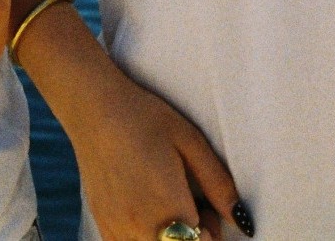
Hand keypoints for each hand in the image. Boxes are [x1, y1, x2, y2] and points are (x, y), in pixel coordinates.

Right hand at [61, 62, 244, 240]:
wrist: (94, 107)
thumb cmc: (144, 118)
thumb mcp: (189, 140)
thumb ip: (219, 184)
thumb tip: (241, 220)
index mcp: (168, 206)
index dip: (210, 233)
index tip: (207, 211)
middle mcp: (141, 227)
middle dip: (193, 239)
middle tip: (191, 205)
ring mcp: (119, 230)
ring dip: (167, 240)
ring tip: (168, 207)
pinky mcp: (104, 227)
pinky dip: (145, 238)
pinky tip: (146, 210)